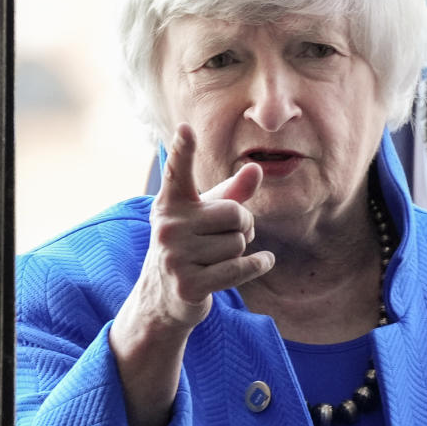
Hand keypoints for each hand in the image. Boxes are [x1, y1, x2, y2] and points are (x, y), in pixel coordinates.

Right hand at [133, 122, 275, 333]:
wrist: (164, 296)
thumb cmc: (192, 244)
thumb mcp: (208, 215)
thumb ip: (232, 192)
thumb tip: (257, 169)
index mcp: (170, 203)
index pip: (177, 171)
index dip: (182, 149)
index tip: (185, 128)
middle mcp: (168, 226)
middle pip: (235, 214)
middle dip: (243, 226)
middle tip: (227, 236)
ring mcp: (175, 256)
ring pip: (238, 244)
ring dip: (242, 251)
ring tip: (222, 257)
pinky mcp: (188, 284)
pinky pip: (240, 267)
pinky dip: (258, 265)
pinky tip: (261, 262)